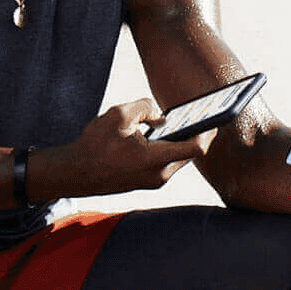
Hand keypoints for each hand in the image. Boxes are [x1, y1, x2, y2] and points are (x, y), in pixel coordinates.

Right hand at [29, 99, 212, 199]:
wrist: (75, 173)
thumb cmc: (94, 145)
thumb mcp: (118, 114)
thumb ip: (144, 107)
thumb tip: (159, 114)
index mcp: (156, 159)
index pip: (196, 148)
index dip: (208, 131)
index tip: (216, 117)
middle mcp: (159, 175)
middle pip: (189, 153)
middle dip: (196, 133)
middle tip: (203, 114)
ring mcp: (153, 181)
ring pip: (177, 159)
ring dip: (180, 141)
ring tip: (185, 121)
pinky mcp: (145, 182)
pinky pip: (165, 164)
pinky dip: (168, 149)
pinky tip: (162, 134)